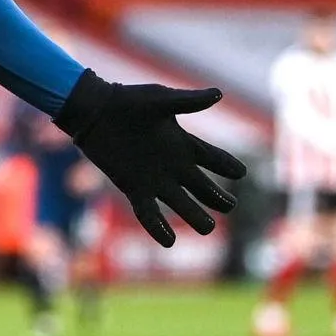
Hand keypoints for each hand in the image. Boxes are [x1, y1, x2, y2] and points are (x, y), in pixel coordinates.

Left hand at [53, 70, 244, 246]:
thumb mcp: (160, 100)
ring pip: (181, 204)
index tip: (240, 172)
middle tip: (229, 206)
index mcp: (183, 144)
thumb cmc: (127, 102)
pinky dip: (158, 227)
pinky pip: (149, 213)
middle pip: (203, 188)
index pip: (214, 159)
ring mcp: (155, 180)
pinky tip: (169, 242)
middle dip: (218, 198)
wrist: (94, 111)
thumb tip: (219, 94)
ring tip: (207, 228)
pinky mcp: (134, 188)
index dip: (227, 166)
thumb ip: (188, 101)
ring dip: (194, 216)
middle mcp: (174, 165)